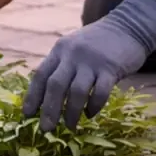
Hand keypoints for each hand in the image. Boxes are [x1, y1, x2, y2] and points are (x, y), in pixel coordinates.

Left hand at [24, 0, 155, 132]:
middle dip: (49, 110)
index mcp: (60, 50)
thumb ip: (61, 66)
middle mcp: (72, 54)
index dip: (32, 96)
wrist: (128, 26)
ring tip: (70, 126)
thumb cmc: (98, 42)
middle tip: (46, 129)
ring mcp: (91, 61)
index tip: (27, 114)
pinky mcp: (110, 68)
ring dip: (71, 113)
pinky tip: (90, 114)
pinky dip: (93, 106)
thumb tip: (45, 97)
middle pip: (55, 86)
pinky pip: (99, 93)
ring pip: (76, 92)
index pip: (41, 75)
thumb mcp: (74, 47)